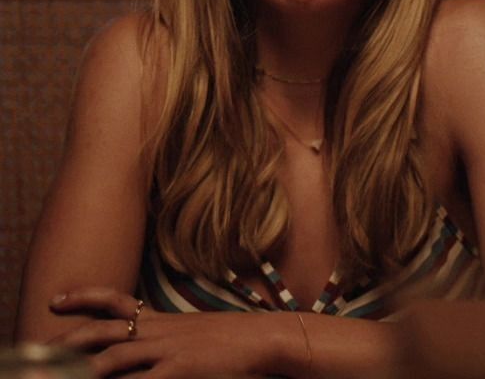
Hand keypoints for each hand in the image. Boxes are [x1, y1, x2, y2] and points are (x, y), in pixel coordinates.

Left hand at [49, 287, 274, 377]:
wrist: (262, 338)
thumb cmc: (231, 339)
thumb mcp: (194, 333)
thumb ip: (168, 339)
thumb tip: (146, 346)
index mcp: (161, 320)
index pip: (117, 301)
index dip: (84, 298)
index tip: (57, 299)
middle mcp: (158, 332)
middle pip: (105, 329)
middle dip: (68, 338)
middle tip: (38, 347)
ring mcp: (167, 351)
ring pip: (113, 357)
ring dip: (81, 369)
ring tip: (54, 376)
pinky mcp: (179, 371)